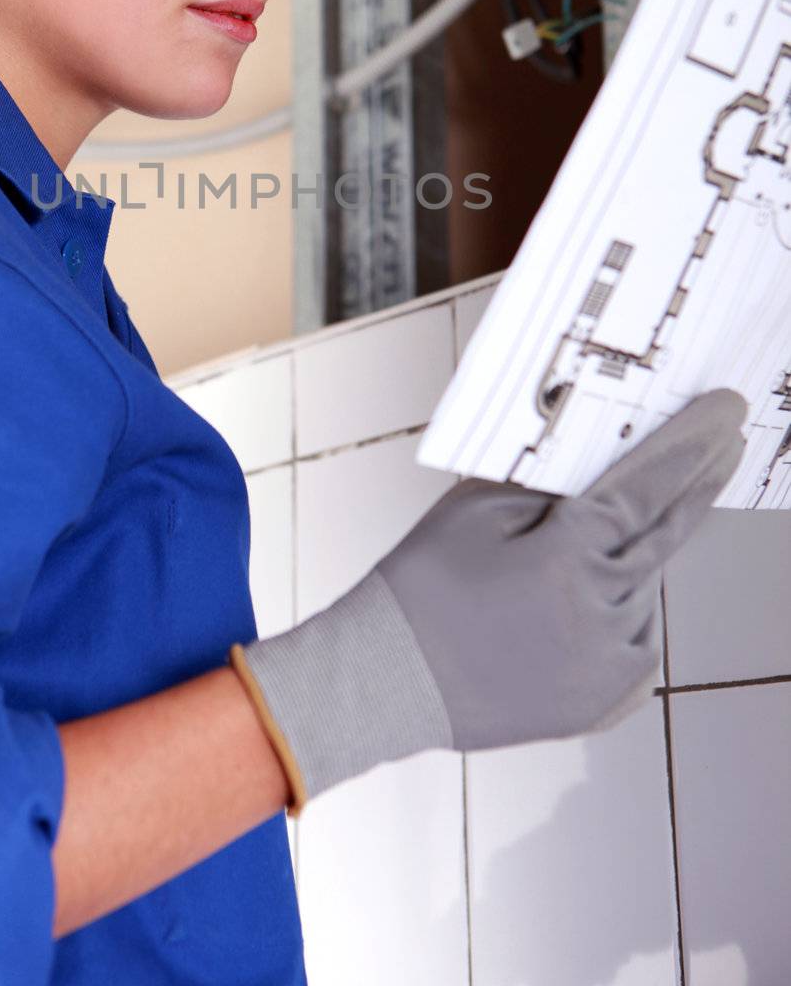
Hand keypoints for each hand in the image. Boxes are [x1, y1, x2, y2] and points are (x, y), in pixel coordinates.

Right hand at [230, 389, 746, 811]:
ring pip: (647, 586)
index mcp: (568, 560)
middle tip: (726, 445)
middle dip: (700, 484)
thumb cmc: (423, 585)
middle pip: (669, 533)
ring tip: (569, 558)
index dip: (692, 443)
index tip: (725, 412)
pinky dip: (619, 610)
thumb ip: (551, 483)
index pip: (650, 486)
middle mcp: (603, 617)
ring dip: (632, 557)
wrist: (387, 680)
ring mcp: (611, 667)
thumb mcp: (478, 508)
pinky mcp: (607, 701)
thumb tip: (609, 461)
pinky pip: (635, 637)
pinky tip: (573, 606)